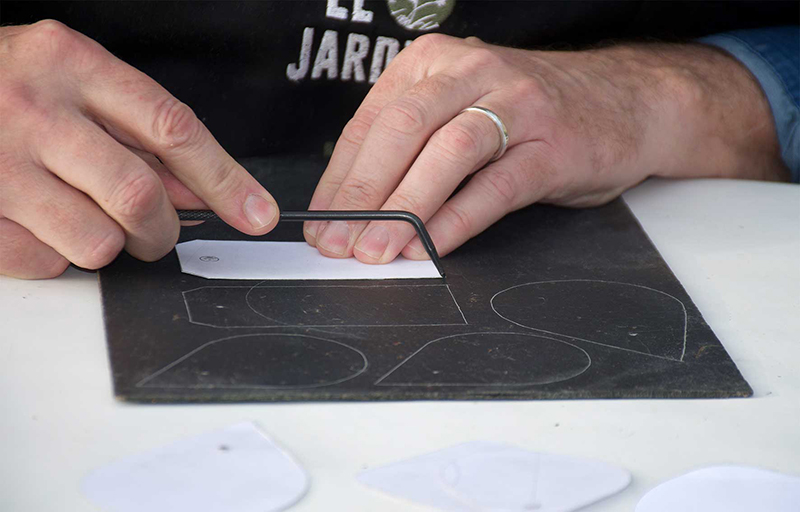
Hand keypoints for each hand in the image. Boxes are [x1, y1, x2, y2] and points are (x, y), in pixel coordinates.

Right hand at [0, 20, 279, 278]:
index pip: (173, 128)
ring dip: (110, 246)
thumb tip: (200, 190)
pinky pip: (46, 264)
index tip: (258, 215)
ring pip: (97, 242)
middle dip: (164, 229)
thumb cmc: (5, 85)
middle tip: (159, 232)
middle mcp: (32, 108)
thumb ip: (138, 131)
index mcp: (70, 64)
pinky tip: (41, 224)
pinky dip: (58, 258)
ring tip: (87, 219)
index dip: (225, 180)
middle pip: (140, 195)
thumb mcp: (74, 83)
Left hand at [304, 34, 786, 263]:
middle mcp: (471, 72)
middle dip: (362, 194)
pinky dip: (458, 220)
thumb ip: (411, 145)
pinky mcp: (553, 146)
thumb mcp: (459, 108)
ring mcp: (516, 106)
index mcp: (433, 62)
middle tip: (338, 244)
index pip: (370, 122)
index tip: (321, 222)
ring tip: (377, 251)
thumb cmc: (527, 112)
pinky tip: (432, 247)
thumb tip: (353, 205)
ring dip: (405, 209)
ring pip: (447, 154)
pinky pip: (495, 187)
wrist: (623, 100)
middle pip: (401, 131)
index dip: (339, 179)